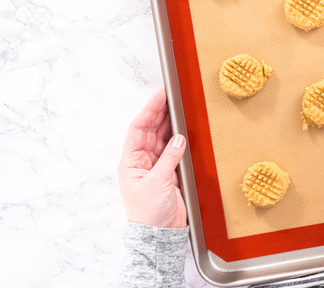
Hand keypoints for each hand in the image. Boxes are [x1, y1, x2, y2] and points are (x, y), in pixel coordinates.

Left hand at [118, 89, 187, 227]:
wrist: (160, 234)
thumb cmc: (149, 212)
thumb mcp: (157, 182)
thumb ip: (169, 158)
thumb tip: (179, 138)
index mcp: (131, 161)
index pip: (139, 128)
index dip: (149, 110)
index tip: (161, 95)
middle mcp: (142, 161)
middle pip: (151, 130)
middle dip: (161, 113)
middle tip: (173, 97)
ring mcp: (156, 166)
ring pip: (164, 138)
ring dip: (171, 125)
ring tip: (180, 109)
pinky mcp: (170, 173)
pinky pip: (174, 150)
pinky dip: (180, 140)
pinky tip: (186, 131)